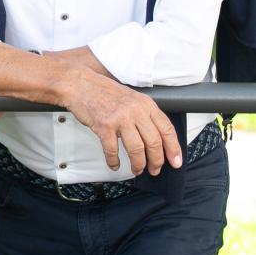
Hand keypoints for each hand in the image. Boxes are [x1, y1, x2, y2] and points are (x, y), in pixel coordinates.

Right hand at [61, 71, 182, 175]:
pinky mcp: (104, 126)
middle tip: (154, 170)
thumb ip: (144, 114)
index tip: (175, 162)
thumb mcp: (131, 98)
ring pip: (136, 149)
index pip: (167, 130)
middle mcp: (136, 111)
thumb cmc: (104, 92)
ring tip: (137, 169)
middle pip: (154, 142)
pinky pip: (112, 150)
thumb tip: (155, 138)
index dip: (173, 148)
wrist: (80, 84)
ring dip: (138, 164)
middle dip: (156, 161)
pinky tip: (114, 165)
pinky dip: (114, 161)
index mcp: (146, 104)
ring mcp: (120, 118)